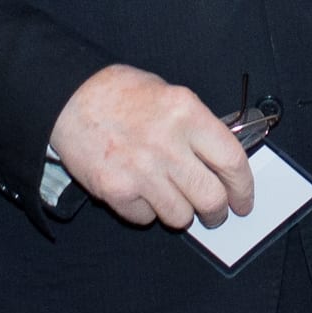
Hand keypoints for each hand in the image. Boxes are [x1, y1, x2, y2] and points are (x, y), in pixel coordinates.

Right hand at [49, 63, 255, 229]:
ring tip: (169, 196)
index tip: (243, 200)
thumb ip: (198, 127)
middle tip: (215, 213)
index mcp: (187, 113)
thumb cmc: (121, 94)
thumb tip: (222, 162)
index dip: (243, 188)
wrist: (68, 98)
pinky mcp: (116, 190)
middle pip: (210, 198)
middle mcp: (168, 143)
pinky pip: (146, 218)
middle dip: (217, 213)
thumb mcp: (170, 95)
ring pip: (180, 216)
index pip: (232, 161)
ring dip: (180, 212)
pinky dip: (146, 210)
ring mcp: (141, 170)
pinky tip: (138, 189)